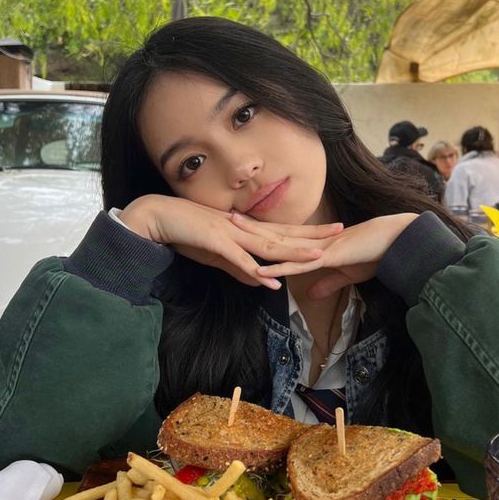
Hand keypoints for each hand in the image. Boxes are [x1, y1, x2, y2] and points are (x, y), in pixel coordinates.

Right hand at [120, 195, 341, 288]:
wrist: (157, 217)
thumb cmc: (186, 233)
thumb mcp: (217, 254)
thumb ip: (239, 267)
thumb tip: (262, 282)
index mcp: (245, 229)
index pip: (282, 232)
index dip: (307, 233)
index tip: (330, 233)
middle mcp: (243, 228)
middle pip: (284, 235)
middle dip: (312, 236)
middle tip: (340, 232)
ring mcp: (231, 234)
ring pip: (268, 246)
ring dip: (293, 252)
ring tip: (317, 256)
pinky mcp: (215, 242)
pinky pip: (238, 259)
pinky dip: (254, 269)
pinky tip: (270, 279)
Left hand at [235, 212, 417, 297]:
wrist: (398, 244)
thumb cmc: (377, 255)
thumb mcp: (349, 273)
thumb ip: (329, 283)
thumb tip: (312, 294)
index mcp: (317, 242)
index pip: (284, 235)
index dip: (262, 230)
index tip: (243, 224)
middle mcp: (314, 241)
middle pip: (275, 233)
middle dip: (250, 227)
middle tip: (224, 217)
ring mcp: (319, 247)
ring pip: (280, 243)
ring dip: (256, 239)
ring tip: (230, 232)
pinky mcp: (328, 257)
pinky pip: (298, 263)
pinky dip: (278, 266)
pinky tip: (259, 268)